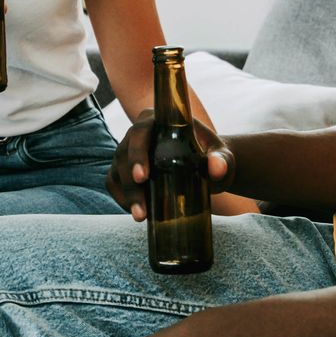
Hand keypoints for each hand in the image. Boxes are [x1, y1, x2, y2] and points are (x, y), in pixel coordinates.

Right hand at [105, 112, 232, 220]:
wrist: (207, 166)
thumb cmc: (213, 156)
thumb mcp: (221, 157)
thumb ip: (221, 160)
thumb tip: (217, 168)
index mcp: (159, 120)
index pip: (140, 131)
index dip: (137, 152)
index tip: (142, 176)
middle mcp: (139, 133)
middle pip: (124, 153)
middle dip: (130, 183)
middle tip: (141, 208)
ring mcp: (129, 151)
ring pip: (117, 170)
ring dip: (125, 194)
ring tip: (140, 216)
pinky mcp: (126, 169)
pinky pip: (114, 182)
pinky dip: (121, 197)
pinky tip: (134, 212)